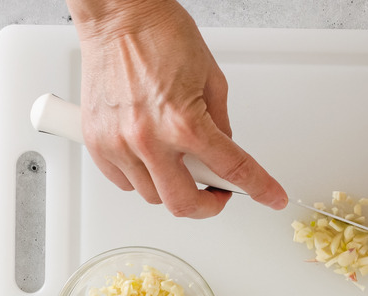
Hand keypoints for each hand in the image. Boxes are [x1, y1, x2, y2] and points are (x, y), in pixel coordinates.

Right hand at [69, 0, 286, 217]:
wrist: (118, 15)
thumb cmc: (161, 36)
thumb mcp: (212, 80)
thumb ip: (221, 124)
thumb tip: (224, 153)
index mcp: (184, 122)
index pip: (232, 169)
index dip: (259, 188)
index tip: (271, 198)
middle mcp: (148, 138)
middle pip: (183, 204)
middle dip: (206, 205)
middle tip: (215, 191)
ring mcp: (118, 143)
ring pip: (151, 196)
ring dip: (172, 187)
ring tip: (179, 161)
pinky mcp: (96, 141)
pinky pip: (123, 182)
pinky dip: (141, 178)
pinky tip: (151, 158)